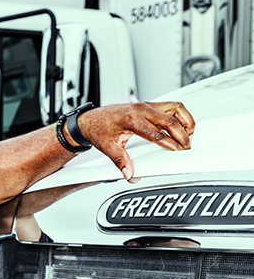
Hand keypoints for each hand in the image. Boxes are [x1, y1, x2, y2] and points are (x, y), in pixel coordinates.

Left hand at [74, 102, 194, 180]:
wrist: (90, 120)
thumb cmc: (98, 129)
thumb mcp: (107, 148)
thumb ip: (120, 161)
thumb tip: (129, 174)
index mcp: (132, 120)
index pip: (158, 134)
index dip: (171, 144)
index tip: (179, 152)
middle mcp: (141, 109)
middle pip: (171, 120)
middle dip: (183, 135)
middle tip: (187, 147)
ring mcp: (146, 105)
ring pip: (176, 108)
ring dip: (186, 121)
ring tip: (189, 135)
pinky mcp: (149, 105)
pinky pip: (171, 106)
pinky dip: (180, 115)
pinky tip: (181, 126)